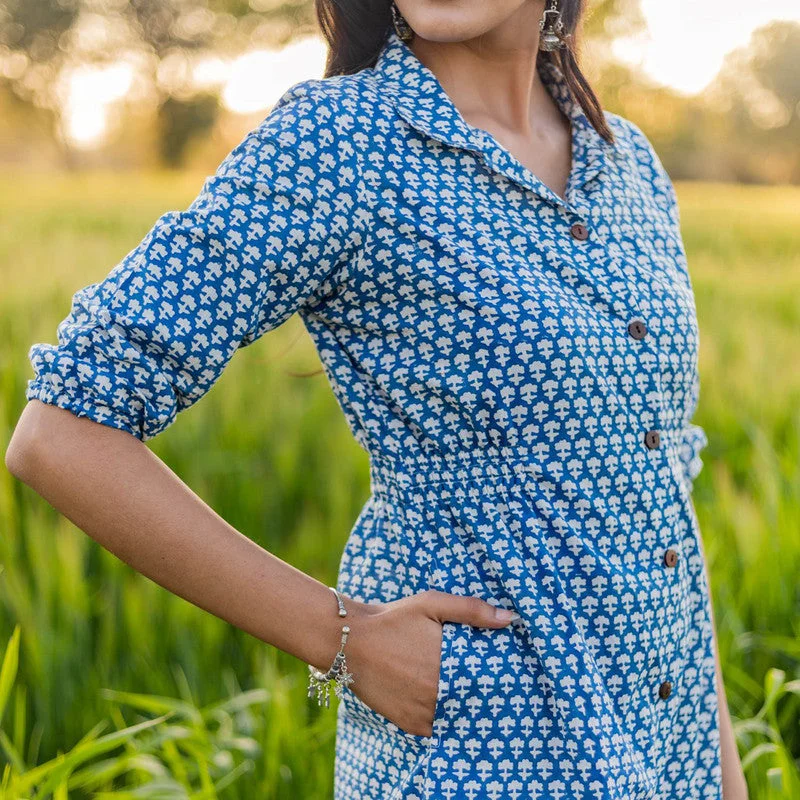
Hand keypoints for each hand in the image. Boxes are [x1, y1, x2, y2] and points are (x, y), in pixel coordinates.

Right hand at [343, 590, 518, 737]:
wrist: (350, 641)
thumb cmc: (393, 619)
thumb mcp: (431, 604)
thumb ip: (471, 610)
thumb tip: (509, 619)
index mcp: (449, 663)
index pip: (489, 679)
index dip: (499, 677)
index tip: (508, 673)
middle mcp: (439, 693)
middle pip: (475, 700)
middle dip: (484, 692)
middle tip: (493, 684)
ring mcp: (424, 712)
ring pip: (459, 716)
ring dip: (466, 707)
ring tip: (470, 694)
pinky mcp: (410, 723)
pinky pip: (439, 728)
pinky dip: (447, 719)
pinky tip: (449, 704)